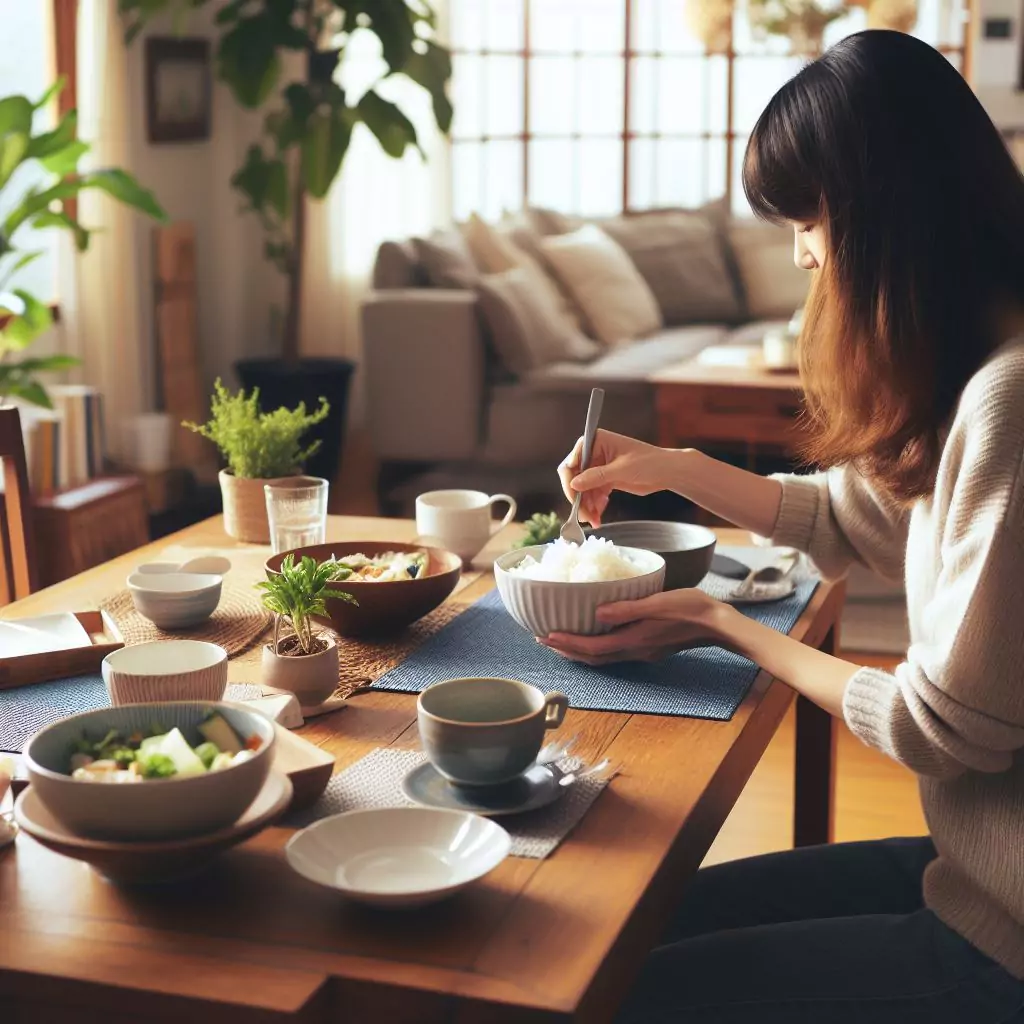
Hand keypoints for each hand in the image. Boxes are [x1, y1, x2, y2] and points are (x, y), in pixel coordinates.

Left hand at [540, 589, 731, 665]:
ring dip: (579, 651)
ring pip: (602, 658)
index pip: (592, 647)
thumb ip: (628, 608)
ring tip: (560, 641)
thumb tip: (597, 612)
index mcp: (633, 639)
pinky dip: (595, 649)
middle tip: (544, 639)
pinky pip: (613, 653)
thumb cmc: (691, 609)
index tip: (546, 635)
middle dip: (566, 650)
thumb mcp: (659, 602)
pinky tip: (592, 638)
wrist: (717, 625)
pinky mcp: (647, 648)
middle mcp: (634, 650)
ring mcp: (641, 652)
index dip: (567, 643)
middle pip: (592, 657)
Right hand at [557, 430, 682, 526]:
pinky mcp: (605, 480)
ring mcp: (599, 467)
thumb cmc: (650, 462)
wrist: (667, 472)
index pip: (572, 462)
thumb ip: (596, 476)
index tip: (574, 500)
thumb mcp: (621, 469)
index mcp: (596, 441)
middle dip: (579, 498)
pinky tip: (599, 515)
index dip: (570, 482)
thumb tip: (574, 484)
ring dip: (586, 506)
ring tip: (594, 520)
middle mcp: (594, 453)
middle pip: (575, 478)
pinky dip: (594, 506)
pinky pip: (593, 495)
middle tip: (584, 515)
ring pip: (583, 490)